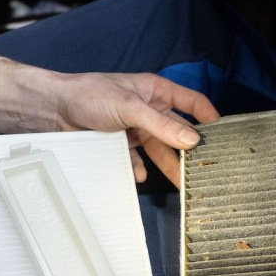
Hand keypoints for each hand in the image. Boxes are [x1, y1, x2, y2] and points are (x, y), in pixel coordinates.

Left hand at [51, 72, 217, 185]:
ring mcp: (135, 129)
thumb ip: (162, 124)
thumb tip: (192, 141)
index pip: (193, 103)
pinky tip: (140, 175)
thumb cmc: (88, 94)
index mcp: (156, 92)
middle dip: (189, 151)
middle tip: (202, 170)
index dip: (209, 118)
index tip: (224, 137)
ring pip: (159, 150)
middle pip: (177, 133)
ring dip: (168, 165)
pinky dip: (139, 169)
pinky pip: (137, 161)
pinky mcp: (120, 145)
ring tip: (181, 184)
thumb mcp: (129, 106)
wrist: (51, 109)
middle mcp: (148, 110)